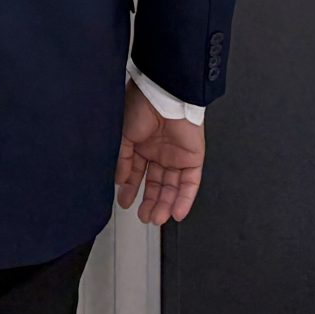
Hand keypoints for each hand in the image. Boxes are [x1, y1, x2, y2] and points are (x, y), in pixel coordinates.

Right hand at [115, 81, 205, 225]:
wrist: (163, 96)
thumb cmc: (141, 106)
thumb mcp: (124, 136)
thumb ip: (123, 160)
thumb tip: (121, 180)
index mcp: (142, 145)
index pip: (138, 174)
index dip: (131, 189)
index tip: (125, 201)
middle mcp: (160, 153)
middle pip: (156, 184)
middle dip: (150, 202)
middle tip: (144, 216)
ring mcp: (177, 156)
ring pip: (172, 187)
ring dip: (165, 204)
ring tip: (157, 218)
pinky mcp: (193, 158)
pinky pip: (190, 183)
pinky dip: (184, 199)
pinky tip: (176, 212)